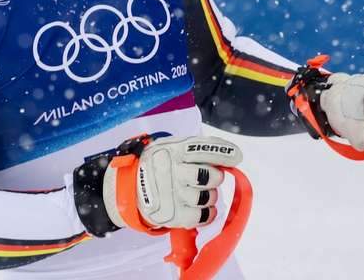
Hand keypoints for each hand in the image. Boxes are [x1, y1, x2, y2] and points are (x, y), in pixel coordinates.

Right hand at [72, 135, 241, 235]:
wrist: (127, 188)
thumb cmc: (157, 165)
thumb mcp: (170, 147)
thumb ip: (197, 148)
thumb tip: (231, 155)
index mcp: (173, 150)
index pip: (204, 148)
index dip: (224, 152)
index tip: (237, 157)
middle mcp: (173, 171)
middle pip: (211, 175)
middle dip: (215, 177)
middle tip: (209, 178)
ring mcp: (173, 194)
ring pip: (209, 196)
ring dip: (210, 196)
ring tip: (200, 193)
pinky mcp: (173, 215)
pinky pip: (203, 216)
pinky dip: (207, 212)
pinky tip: (201, 207)